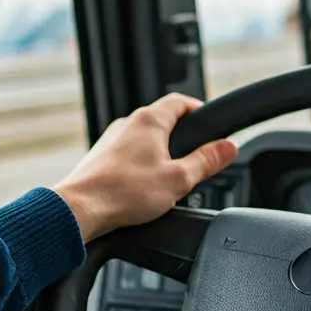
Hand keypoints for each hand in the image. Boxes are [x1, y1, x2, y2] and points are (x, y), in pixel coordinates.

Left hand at [51, 93, 236, 242]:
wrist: (81, 209)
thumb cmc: (125, 193)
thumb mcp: (179, 179)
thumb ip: (207, 161)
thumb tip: (229, 147)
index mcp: (150, 121)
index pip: (180, 101)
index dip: (199, 109)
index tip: (209, 122)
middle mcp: (128, 124)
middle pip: (162, 119)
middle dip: (182, 135)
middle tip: (196, 153)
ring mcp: (111, 140)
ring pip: (145, 138)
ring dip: (161, 151)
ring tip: (171, 174)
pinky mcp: (101, 157)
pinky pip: (128, 153)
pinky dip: (142, 163)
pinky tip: (145, 186)